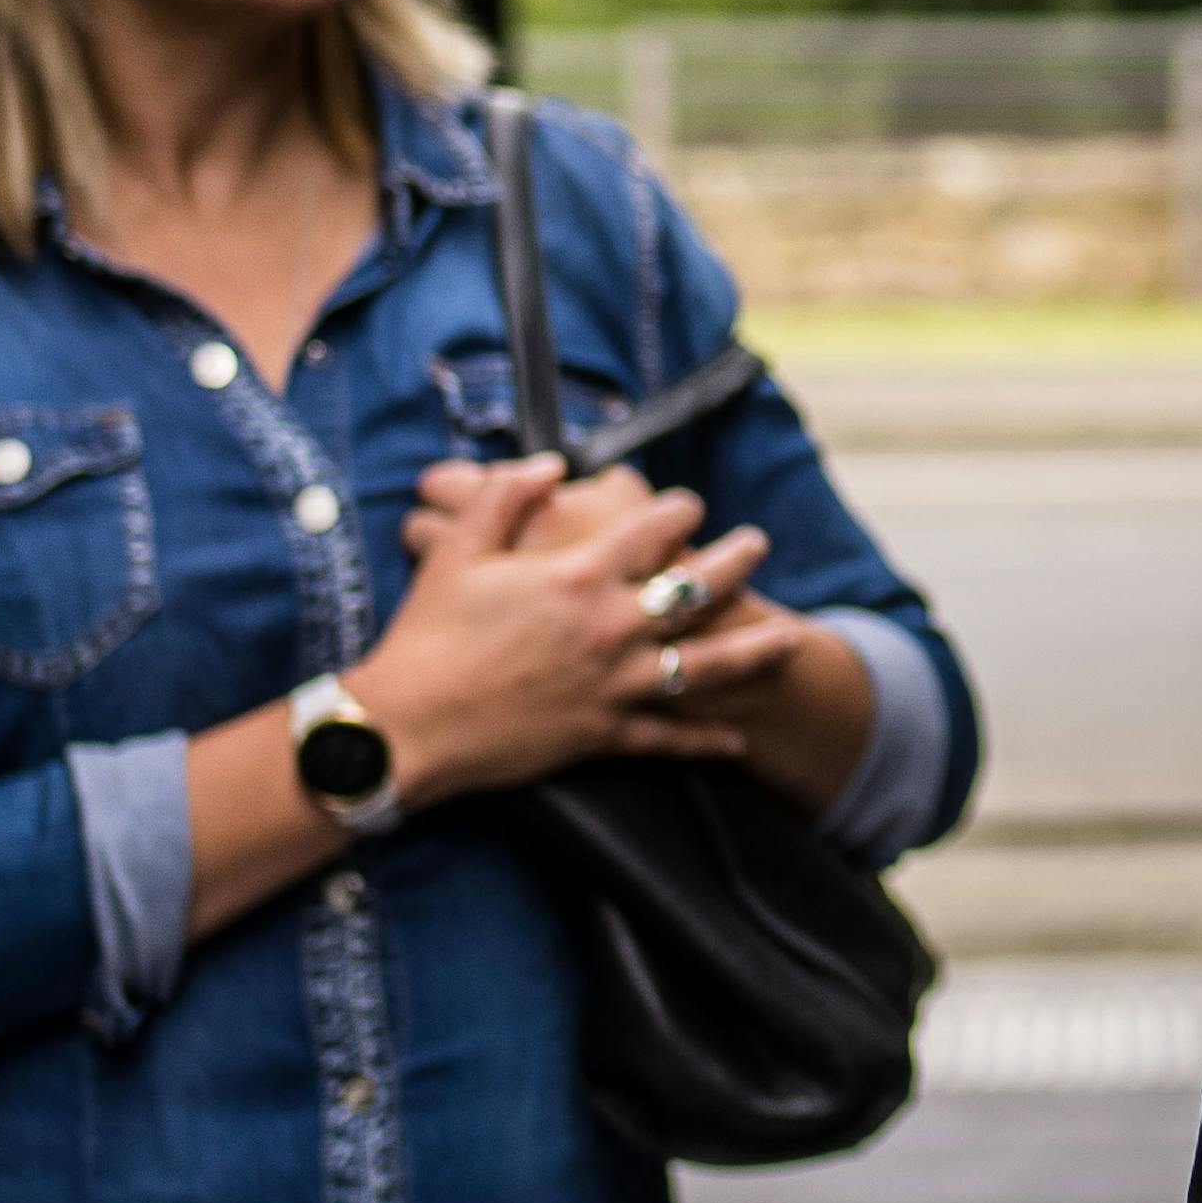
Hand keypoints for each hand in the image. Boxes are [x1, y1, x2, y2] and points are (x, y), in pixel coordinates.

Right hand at [355, 455, 813, 801]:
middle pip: (695, 589)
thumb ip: (504, 496)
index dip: (677, 511)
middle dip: (735, 563)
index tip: (691, 504)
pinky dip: (706, 739)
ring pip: (705, 665)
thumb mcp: (458, 552)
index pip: (649, 531)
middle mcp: (610, 627)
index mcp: (577, 577)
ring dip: (753, 650)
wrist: (409, 726)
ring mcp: (613, 683)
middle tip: (759, 546)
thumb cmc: (427, 636)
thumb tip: (547, 464)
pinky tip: (738, 738)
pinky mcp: (603, 734)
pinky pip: (669, 736)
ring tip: (792, 638)